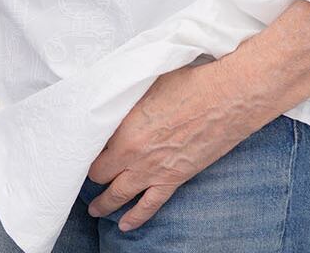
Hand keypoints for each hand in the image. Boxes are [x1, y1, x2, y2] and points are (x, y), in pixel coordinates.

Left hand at [86, 60, 257, 230]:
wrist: (226, 99)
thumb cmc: (188, 83)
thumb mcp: (146, 83)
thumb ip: (126, 99)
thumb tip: (114, 101)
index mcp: (122, 127)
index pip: (92, 145)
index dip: (86, 146)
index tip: (82, 146)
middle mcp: (132, 154)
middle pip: (100, 173)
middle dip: (91, 175)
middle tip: (84, 177)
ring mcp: (152, 170)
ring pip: (118, 195)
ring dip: (104, 204)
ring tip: (94, 210)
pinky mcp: (173, 180)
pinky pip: (148, 206)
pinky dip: (135, 218)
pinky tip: (124, 226)